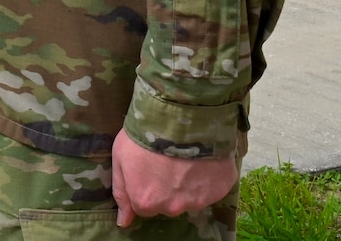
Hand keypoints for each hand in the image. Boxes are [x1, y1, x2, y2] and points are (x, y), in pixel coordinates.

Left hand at [111, 130, 237, 227]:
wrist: (179, 116)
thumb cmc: (145, 136)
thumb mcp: (121, 159)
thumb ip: (122, 193)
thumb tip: (124, 223)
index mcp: (147, 202)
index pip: (144, 205)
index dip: (145, 186)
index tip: (148, 168)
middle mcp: (172, 207)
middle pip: (167, 204)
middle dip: (166, 187)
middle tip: (167, 161)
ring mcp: (197, 200)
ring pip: (189, 197)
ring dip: (187, 183)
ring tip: (185, 158)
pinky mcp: (219, 190)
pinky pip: (211, 189)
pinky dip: (206, 178)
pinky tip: (202, 159)